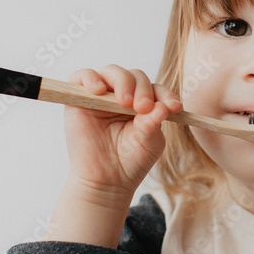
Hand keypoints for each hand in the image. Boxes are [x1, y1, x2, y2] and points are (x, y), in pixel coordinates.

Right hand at [63, 64, 181, 200]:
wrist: (105, 182)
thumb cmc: (130, 161)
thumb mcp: (149, 143)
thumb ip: (153, 124)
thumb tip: (161, 107)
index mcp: (144, 104)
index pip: (155, 89)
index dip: (165, 94)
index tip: (174, 107)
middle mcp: (123, 96)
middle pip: (134, 76)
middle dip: (143, 89)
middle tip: (143, 108)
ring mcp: (101, 97)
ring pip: (112, 72)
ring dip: (122, 81)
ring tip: (125, 102)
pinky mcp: (78, 100)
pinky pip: (81, 77)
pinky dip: (90, 78)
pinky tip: (99, 90)